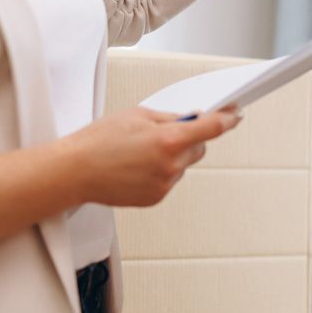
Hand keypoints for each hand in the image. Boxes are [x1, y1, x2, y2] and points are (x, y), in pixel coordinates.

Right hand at [60, 106, 242, 207]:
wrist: (75, 171)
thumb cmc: (99, 141)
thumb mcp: (137, 116)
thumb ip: (168, 118)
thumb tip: (189, 119)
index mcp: (169, 141)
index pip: (212, 128)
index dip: (228, 119)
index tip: (236, 114)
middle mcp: (171, 166)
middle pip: (199, 147)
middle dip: (190, 137)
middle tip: (167, 130)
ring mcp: (164, 184)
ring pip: (184, 165)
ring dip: (174, 155)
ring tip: (142, 149)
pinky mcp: (155, 198)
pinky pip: (170, 179)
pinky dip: (162, 169)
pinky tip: (138, 164)